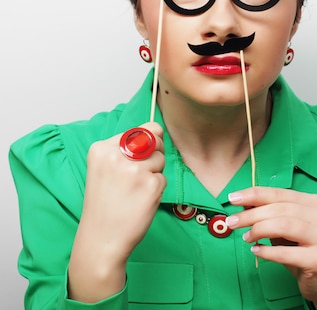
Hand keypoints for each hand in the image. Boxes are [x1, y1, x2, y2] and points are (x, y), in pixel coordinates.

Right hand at [68, 122, 165, 301]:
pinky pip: (164, 178)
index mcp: (102, 148)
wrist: (101, 239)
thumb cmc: (105, 204)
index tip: (135, 159)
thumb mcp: (105, 167)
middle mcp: (117, 155)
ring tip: (134, 191)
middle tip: (134, 178)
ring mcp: (135, 170)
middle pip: (155, 141)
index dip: (146, 143)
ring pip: (161, 160)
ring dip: (154, 174)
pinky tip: (140, 201)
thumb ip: (127, 148)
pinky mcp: (151, 184)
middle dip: (153, 156)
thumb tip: (157, 131)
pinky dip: (156, 189)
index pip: (141, 129)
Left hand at [227, 187, 316, 309]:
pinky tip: (256, 251)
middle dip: (251, 214)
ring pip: (284, 225)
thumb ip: (269, 215)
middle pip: (280, 209)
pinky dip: (267, 251)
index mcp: (314, 203)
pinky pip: (286, 253)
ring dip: (258, 230)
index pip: (280, 193)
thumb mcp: (286, 228)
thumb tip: (244, 204)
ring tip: (246, 237)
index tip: (233, 198)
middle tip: (232, 222)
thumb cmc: (302, 250)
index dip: (254, 194)